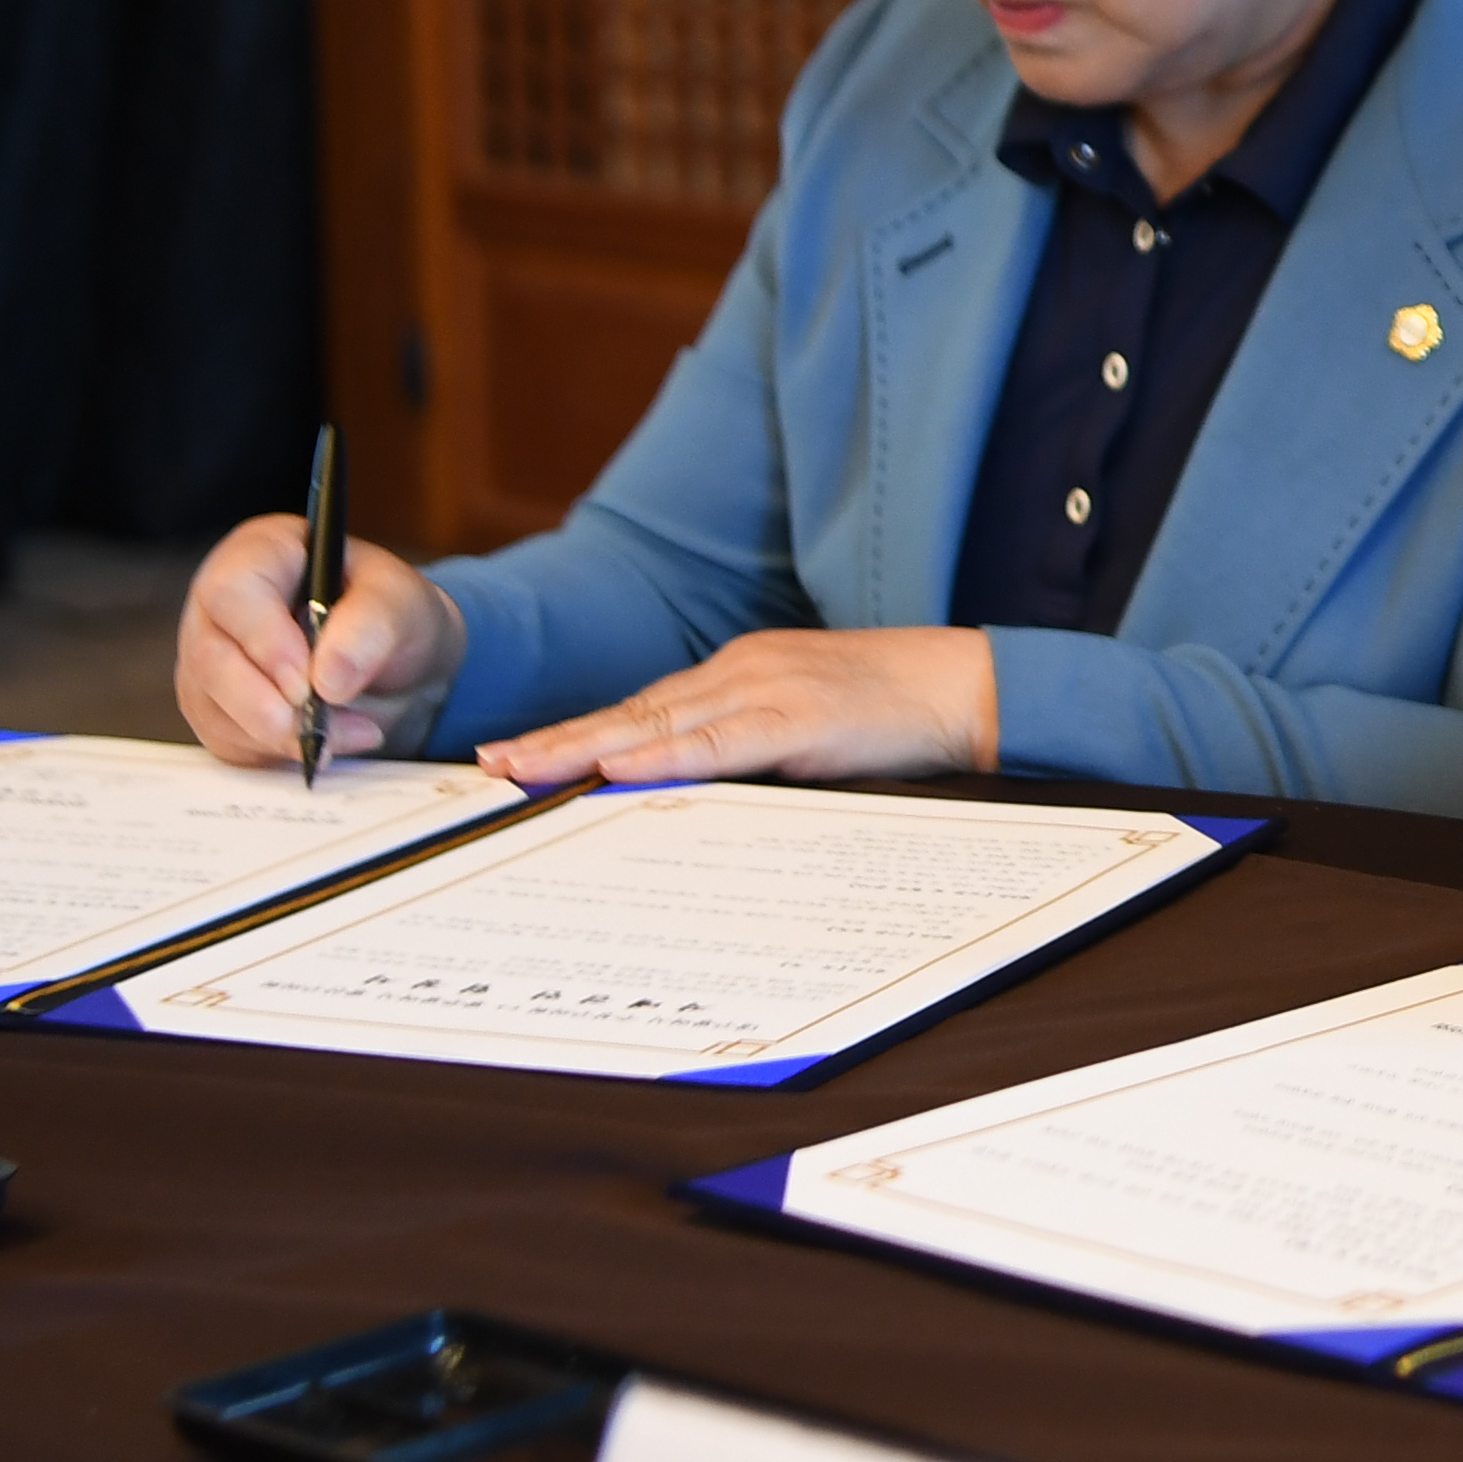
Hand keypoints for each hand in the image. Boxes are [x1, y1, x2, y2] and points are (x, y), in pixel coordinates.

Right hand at [179, 515, 462, 767]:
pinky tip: (321, 742)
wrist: (400, 666)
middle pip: (210, 657)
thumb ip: (372, 627)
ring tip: (348, 734)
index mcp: (262, 554)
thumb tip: (328, 678)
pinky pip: (227, 741)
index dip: (264, 641)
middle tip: (320, 727)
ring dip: (279, 735)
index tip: (307, 683)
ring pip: (212, 707)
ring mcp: (211, 659)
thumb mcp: (402, 604)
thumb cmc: (393, 617)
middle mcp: (221, 606)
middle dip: (267, 704)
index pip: (233, 590)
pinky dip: (275, 752)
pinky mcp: (217, 709)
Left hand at [476, 628, 997, 790]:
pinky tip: (618, 767)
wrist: (969, 686)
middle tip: (492, 766)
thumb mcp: (809, 727)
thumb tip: (689, 790)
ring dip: (585, 748)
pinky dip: (663, 755)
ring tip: (526, 770)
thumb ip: (750, 748)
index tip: (521, 756)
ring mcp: (769, 689)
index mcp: (743, 671)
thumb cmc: (897, 711)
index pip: (643, 707)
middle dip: (558, 740)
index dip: (578, 733)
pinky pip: (718, 742)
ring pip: (658, 723)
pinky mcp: (801, 718)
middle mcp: (743, 671)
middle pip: (632, 711)